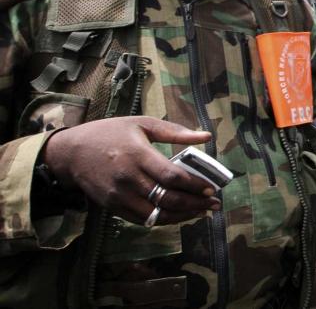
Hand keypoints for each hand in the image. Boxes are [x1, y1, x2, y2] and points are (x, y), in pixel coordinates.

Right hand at [42, 117, 220, 225]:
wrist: (70, 153)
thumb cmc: (110, 133)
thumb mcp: (141, 124)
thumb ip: (174, 131)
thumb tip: (206, 136)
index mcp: (138, 155)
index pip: (172, 177)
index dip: (194, 186)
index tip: (212, 189)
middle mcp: (129, 179)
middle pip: (168, 199)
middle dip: (195, 204)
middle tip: (214, 204)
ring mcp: (120, 196)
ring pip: (157, 215)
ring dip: (182, 216)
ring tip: (201, 212)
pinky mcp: (113, 207)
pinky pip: (143, 220)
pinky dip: (163, 220)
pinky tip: (178, 215)